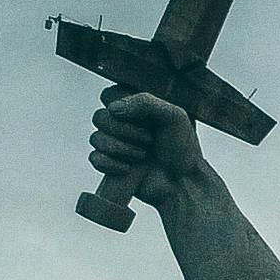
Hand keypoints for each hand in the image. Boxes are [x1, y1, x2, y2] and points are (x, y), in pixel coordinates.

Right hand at [89, 90, 211, 206]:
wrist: (184, 183)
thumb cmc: (184, 149)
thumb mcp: (174, 116)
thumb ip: (146, 102)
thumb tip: (113, 109)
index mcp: (136, 108)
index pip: (109, 95)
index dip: (122, 106)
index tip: (144, 118)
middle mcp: (123, 125)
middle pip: (99, 117)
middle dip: (124, 130)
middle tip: (150, 140)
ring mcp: (115, 145)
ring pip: (96, 138)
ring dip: (121, 148)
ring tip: (143, 156)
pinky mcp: (110, 165)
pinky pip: (95, 159)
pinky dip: (110, 164)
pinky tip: (128, 169)